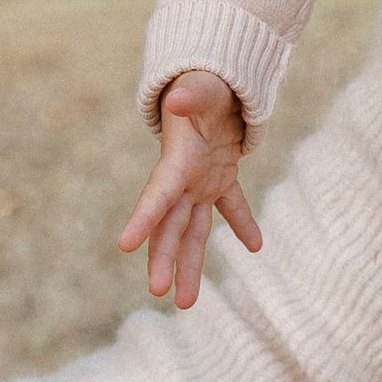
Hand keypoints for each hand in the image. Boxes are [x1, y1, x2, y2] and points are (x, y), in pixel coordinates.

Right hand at [119, 69, 263, 309]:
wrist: (212, 78)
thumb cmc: (204, 82)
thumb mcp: (201, 87)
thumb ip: (191, 95)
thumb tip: (179, 100)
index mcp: (176, 161)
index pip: (157, 196)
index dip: (142, 220)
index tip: (125, 245)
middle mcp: (183, 179)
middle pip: (169, 225)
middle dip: (163, 258)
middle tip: (158, 292)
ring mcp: (200, 182)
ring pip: (193, 231)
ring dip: (190, 264)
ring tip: (186, 303)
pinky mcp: (219, 179)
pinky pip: (231, 207)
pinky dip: (243, 224)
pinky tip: (256, 246)